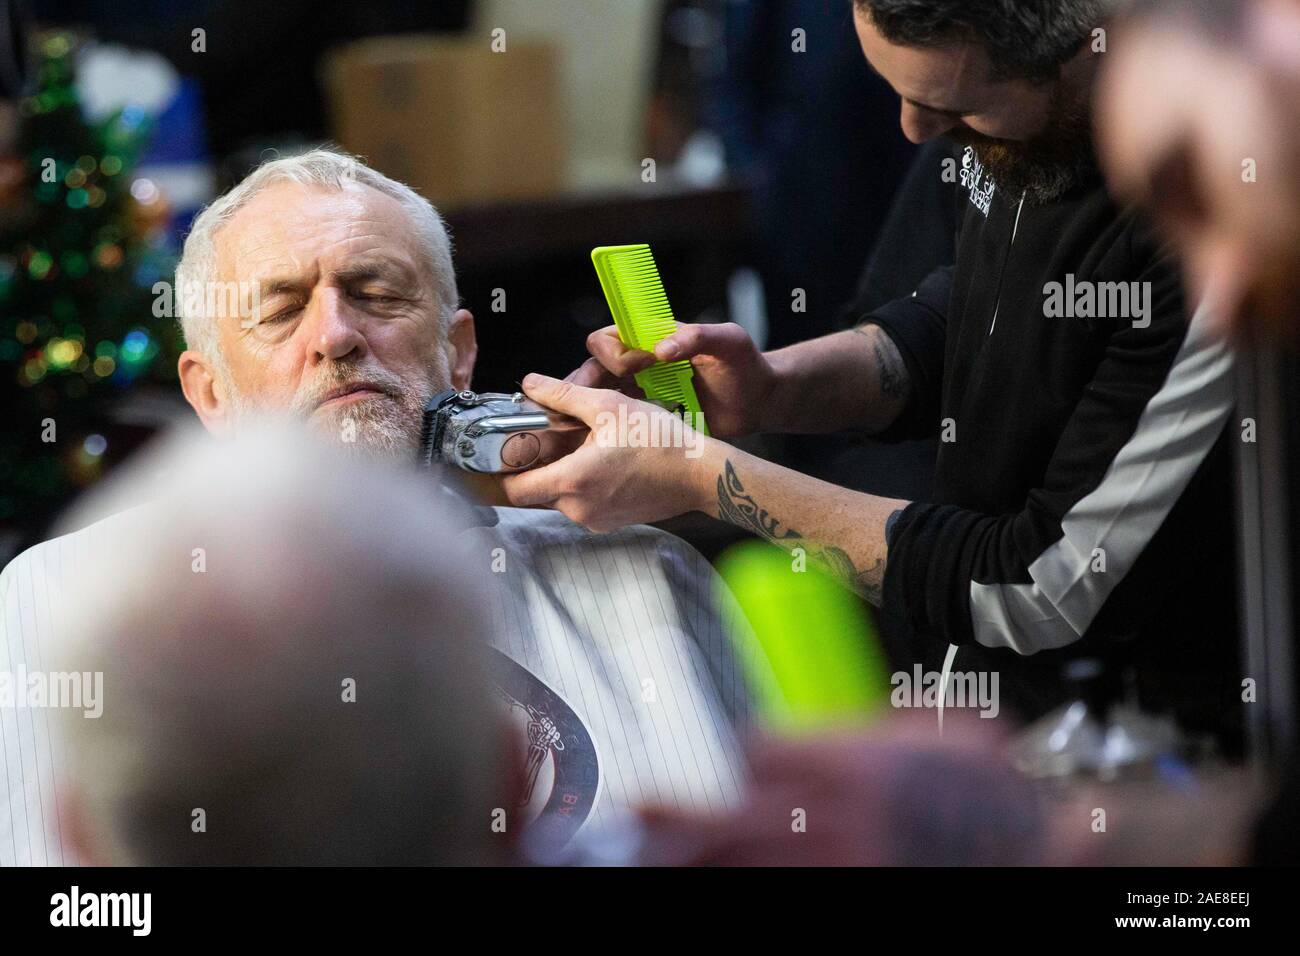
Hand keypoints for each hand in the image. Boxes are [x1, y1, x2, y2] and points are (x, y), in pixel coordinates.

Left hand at [500, 373, 715, 531]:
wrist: (700, 475)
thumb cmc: (660, 441)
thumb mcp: (609, 406)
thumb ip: (562, 395)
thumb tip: (531, 383)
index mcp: (572, 482)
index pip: (513, 491)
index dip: (498, 476)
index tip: (498, 459)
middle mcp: (578, 509)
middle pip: (535, 493)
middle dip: (536, 468)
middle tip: (546, 440)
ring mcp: (595, 521)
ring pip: (560, 498)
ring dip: (562, 474)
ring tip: (583, 446)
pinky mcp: (610, 523)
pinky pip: (582, 504)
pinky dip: (583, 485)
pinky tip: (602, 462)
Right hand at [567, 322, 779, 438]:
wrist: (759, 403)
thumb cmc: (746, 365)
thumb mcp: (729, 341)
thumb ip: (698, 336)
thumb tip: (660, 349)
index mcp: (650, 338)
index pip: (607, 340)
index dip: (613, 355)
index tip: (638, 368)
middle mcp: (637, 365)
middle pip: (591, 373)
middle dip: (584, 390)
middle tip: (588, 408)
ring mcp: (639, 394)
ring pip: (596, 401)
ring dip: (588, 415)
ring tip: (585, 432)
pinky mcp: (646, 421)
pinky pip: (616, 425)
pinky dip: (605, 434)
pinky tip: (603, 449)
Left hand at [635, 714, 1047, 865]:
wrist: (1045, 853)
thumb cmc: (992, 795)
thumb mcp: (935, 735)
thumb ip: (872, 732)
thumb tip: (825, 733)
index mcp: (854, 762)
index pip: (759, 750)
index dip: (748, 754)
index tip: (746, 761)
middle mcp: (835, 816)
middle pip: (730, 813)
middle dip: (678, 814)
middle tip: (638, 810)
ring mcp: (837, 866)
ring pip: (740, 862)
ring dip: (694, 852)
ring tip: (653, 848)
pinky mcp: (845, 895)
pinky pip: (777, 892)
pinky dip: (749, 880)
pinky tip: (716, 876)